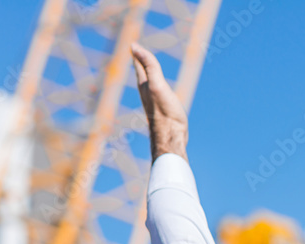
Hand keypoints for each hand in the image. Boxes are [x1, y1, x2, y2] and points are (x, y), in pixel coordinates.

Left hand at [131, 43, 188, 161]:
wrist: (171, 137)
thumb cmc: (165, 112)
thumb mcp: (157, 84)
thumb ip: (148, 65)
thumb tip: (133, 46)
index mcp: (145, 85)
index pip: (139, 65)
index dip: (137, 54)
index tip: (133, 45)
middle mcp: (146, 92)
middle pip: (141, 73)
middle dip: (139, 62)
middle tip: (137, 53)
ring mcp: (153, 102)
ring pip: (147, 84)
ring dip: (146, 74)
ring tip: (145, 69)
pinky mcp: (161, 110)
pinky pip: (156, 93)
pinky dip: (156, 86)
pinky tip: (159, 91)